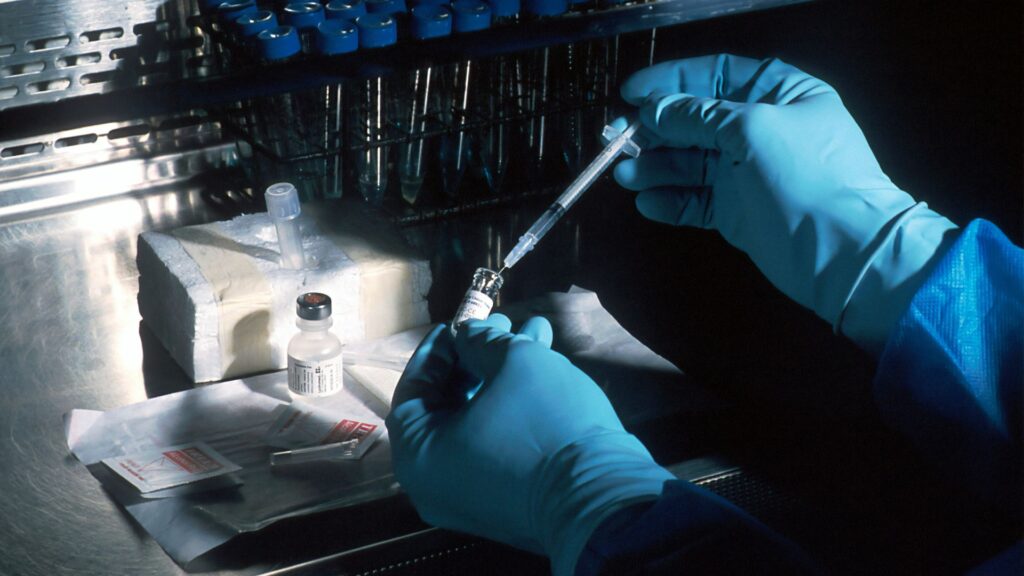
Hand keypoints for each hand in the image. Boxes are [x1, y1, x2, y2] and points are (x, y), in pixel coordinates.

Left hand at [386, 316, 673, 575]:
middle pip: (449, 405)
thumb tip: (468, 335)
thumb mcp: (514, 362)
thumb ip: (481, 340)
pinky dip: (514, 407)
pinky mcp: (507, 501)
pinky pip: (498, 444)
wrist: (603, 498)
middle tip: (503, 323)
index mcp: (419, 457)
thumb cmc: (545, 424)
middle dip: (479, 357)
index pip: (413, 390)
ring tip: (537, 332)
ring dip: (505, 374)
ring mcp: (472, 498)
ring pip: (480, 420)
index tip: (459, 322)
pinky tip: (547, 366)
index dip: (437, 350)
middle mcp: (436, 484)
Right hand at [614, 54, 957, 353]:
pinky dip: (671, 199)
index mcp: (779, 94)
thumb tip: (654, 110)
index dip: (672, 81)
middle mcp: (761, 128)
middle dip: (654, 128)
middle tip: (613, 140)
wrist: (843, 252)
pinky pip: (695, 199)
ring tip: (624, 176)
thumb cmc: (805, 177)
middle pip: (696, 120)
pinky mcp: (737, 212)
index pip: (716, 75)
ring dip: (655, 166)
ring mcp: (748, 173)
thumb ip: (700, 117)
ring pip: (690, 162)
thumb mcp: (753, 130)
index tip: (630, 93)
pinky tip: (647, 203)